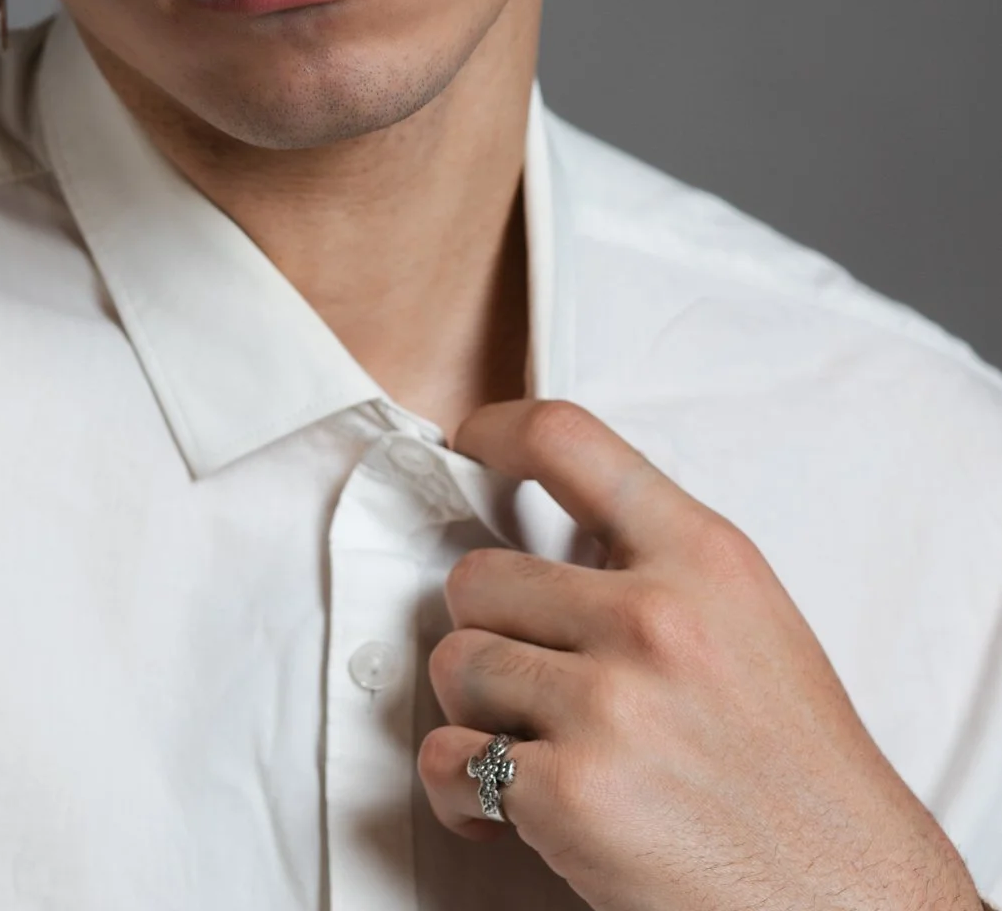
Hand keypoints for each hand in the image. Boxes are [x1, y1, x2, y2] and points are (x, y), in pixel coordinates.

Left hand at [418, 398, 979, 910]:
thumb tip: (556, 537)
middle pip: (478, 573)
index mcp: (704, 557)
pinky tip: (505, 808)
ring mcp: (609, 703)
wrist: (845, 898)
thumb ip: (661, 564)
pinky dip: (461, 792)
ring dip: (475, 710)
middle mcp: (653, 617)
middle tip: (526, 676)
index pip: (568, 440)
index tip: (468, 445)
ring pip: (455, 662)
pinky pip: (450, 762)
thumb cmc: (800, 774)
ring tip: (529, 744)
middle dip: (488, 629)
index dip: (497, 431)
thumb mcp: (753, 621)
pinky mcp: (570, 792)